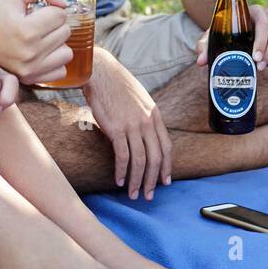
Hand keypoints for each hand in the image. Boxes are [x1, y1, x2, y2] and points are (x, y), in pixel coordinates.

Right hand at [0, 0, 72, 82]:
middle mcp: (30, 53)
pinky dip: (54, 61)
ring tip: (40, 38)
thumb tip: (64, 4)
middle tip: (35, 23)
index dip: (50, 8)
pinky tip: (40, 53)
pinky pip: (61, 71)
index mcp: (26, 30)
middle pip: (65, 32)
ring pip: (67, 52)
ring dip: (57, 43)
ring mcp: (30, 69)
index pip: (60, 14)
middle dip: (53, 24)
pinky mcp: (30, 79)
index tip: (35, 11)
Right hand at [83, 55, 172, 200]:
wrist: (100, 72)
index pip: (166, 147)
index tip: (164, 181)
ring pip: (140, 161)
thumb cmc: (116, 85)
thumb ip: (143, 117)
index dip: (166, 167)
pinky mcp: (116, 128)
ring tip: (133, 194)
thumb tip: (142, 136)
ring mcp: (132, 125)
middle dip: (153, 180)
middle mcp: (147, 121)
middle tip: (148, 195)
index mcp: (155, 115)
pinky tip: (119, 180)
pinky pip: (123, 156)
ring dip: (137, 181)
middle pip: (156, 158)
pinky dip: (122, 171)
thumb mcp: (139, 99)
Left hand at [195, 5, 267, 68]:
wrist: (234, 32)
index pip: (263, 23)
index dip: (261, 41)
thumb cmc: (224, 32)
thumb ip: (205, 45)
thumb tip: (201, 61)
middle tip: (258, 67)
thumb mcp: (214, 36)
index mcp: (253, 11)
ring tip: (261, 67)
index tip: (255, 57)